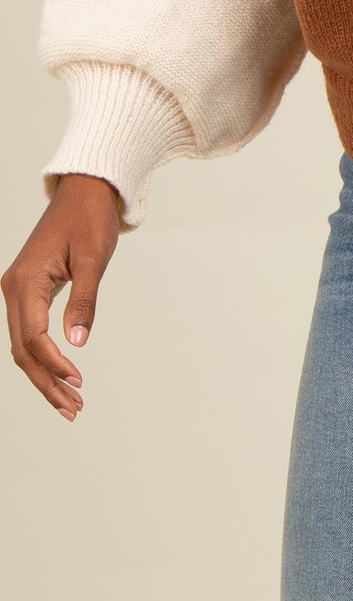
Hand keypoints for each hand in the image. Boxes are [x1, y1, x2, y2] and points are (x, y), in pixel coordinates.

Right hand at [2, 175, 122, 423]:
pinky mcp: (28, 292)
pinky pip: (30, 333)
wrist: (86, 191)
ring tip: (72, 405)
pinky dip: (44, 358)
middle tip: (74, 410)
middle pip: (23, 350)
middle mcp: (13, 289)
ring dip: (45, 377)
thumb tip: (77, 343)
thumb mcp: (92, 259)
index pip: (32, 336)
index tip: (78, 381)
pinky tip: (61, 377)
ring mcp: (18, 292)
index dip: (53, 363)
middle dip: (47, 382)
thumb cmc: (90, 220)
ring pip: (24, 346)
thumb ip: (84, 300)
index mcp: (24, 281)